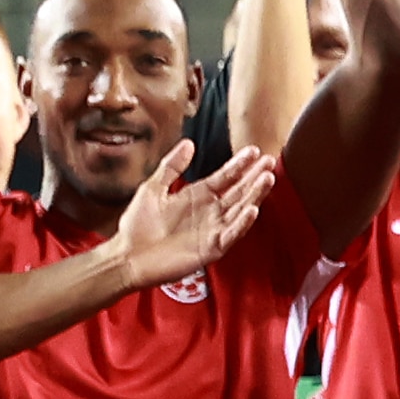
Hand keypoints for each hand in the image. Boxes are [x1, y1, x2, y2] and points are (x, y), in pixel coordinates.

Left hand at [112, 143, 279, 288]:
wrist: (128, 255)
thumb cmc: (138, 224)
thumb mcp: (153, 187)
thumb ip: (171, 166)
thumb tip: (189, 143)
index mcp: (198, 196)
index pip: (226, 177)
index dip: (240, 164)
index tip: (254, 150)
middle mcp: (210, 212)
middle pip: (239, 192)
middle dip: (255, 177)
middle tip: (270, 161)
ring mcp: (212, 230)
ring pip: (240, 210)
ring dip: (255, 195)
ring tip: (268, 179)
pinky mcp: (210, 249)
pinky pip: (230, 235)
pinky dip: (242, 224)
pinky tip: (252, 210)